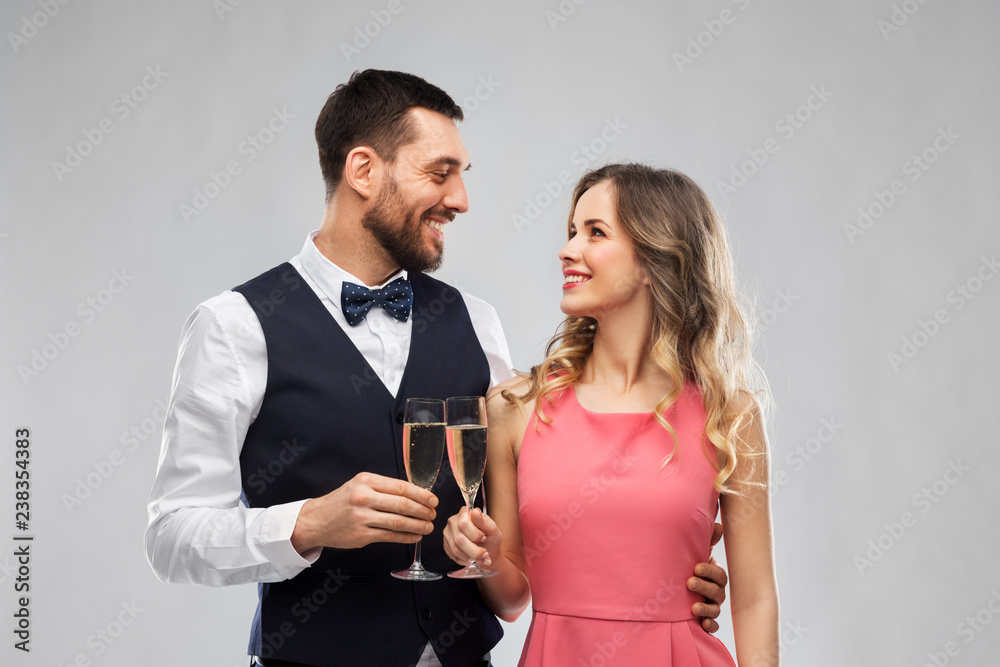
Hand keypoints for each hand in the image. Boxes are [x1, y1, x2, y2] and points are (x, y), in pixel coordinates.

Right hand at [290, 472, 437, 551]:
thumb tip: (416, 494)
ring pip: (398, 522)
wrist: (316, 519)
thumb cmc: (342, 501)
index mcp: (367, 481)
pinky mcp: (361, 535)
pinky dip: (406, 537)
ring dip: (418, 525)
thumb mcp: (360, 485)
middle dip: (423, 510)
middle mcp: (364, 497)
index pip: (401, 487)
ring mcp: (362, 517)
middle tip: (433, 514)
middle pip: (403, 504)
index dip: (422, 495)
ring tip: (428, 527)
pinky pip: (390, 536)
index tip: (433, 500)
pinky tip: (415, 536)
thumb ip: (384, 488)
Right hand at [443, 506, 501, 566]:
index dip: (475, 534)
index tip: (484, 538)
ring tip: (482, 557)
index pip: (463, 523)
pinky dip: (466, 559)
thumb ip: (484, 521)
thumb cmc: (490, 537)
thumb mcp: (492, 529)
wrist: (488, 550)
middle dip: (474, 550)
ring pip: (456, 549)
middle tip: (485, 553)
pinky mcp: (446, 545)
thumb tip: (475, 511)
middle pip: (458, 538)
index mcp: (464, 512)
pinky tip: (473, 558)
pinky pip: (454, 555)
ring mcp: (448, 533)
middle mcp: (453, 521)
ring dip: (471, 556)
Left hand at [688, 522, 727, 633]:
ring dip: (706, 609)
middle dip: (704, 587)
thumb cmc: (691, 567)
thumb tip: (718, 525)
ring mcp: (712, 607)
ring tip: (694, 608)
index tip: (696, 567)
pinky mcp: (706, 620)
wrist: (679, 589)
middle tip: (689, 583)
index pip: (719, 574)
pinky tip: (702, 624)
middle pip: (717, 592)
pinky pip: (713, 626)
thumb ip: (708, 541)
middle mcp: (716, 592)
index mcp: (715, 576)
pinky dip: (710, 626)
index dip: (710, 570)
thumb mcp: (697, 554)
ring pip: (715, 609)